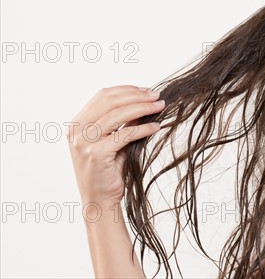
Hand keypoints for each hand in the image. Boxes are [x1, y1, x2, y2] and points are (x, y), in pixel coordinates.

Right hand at [67, 85, 164, 206]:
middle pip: (110, 100)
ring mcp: (84, 142)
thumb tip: (145, 100)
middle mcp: (77, 130)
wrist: (99, 201)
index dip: (128, 90)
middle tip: (157, 96)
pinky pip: (125, 134)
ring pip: (118, 114)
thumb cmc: (109, 170)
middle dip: (137, 96)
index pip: (103, 95)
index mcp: (77, 124)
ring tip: (160, 107)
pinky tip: (156, 127)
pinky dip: (143, 128)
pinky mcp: (96, 154)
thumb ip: (123, 121)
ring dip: (143, 108)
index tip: (148, 91)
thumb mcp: (114, 140)